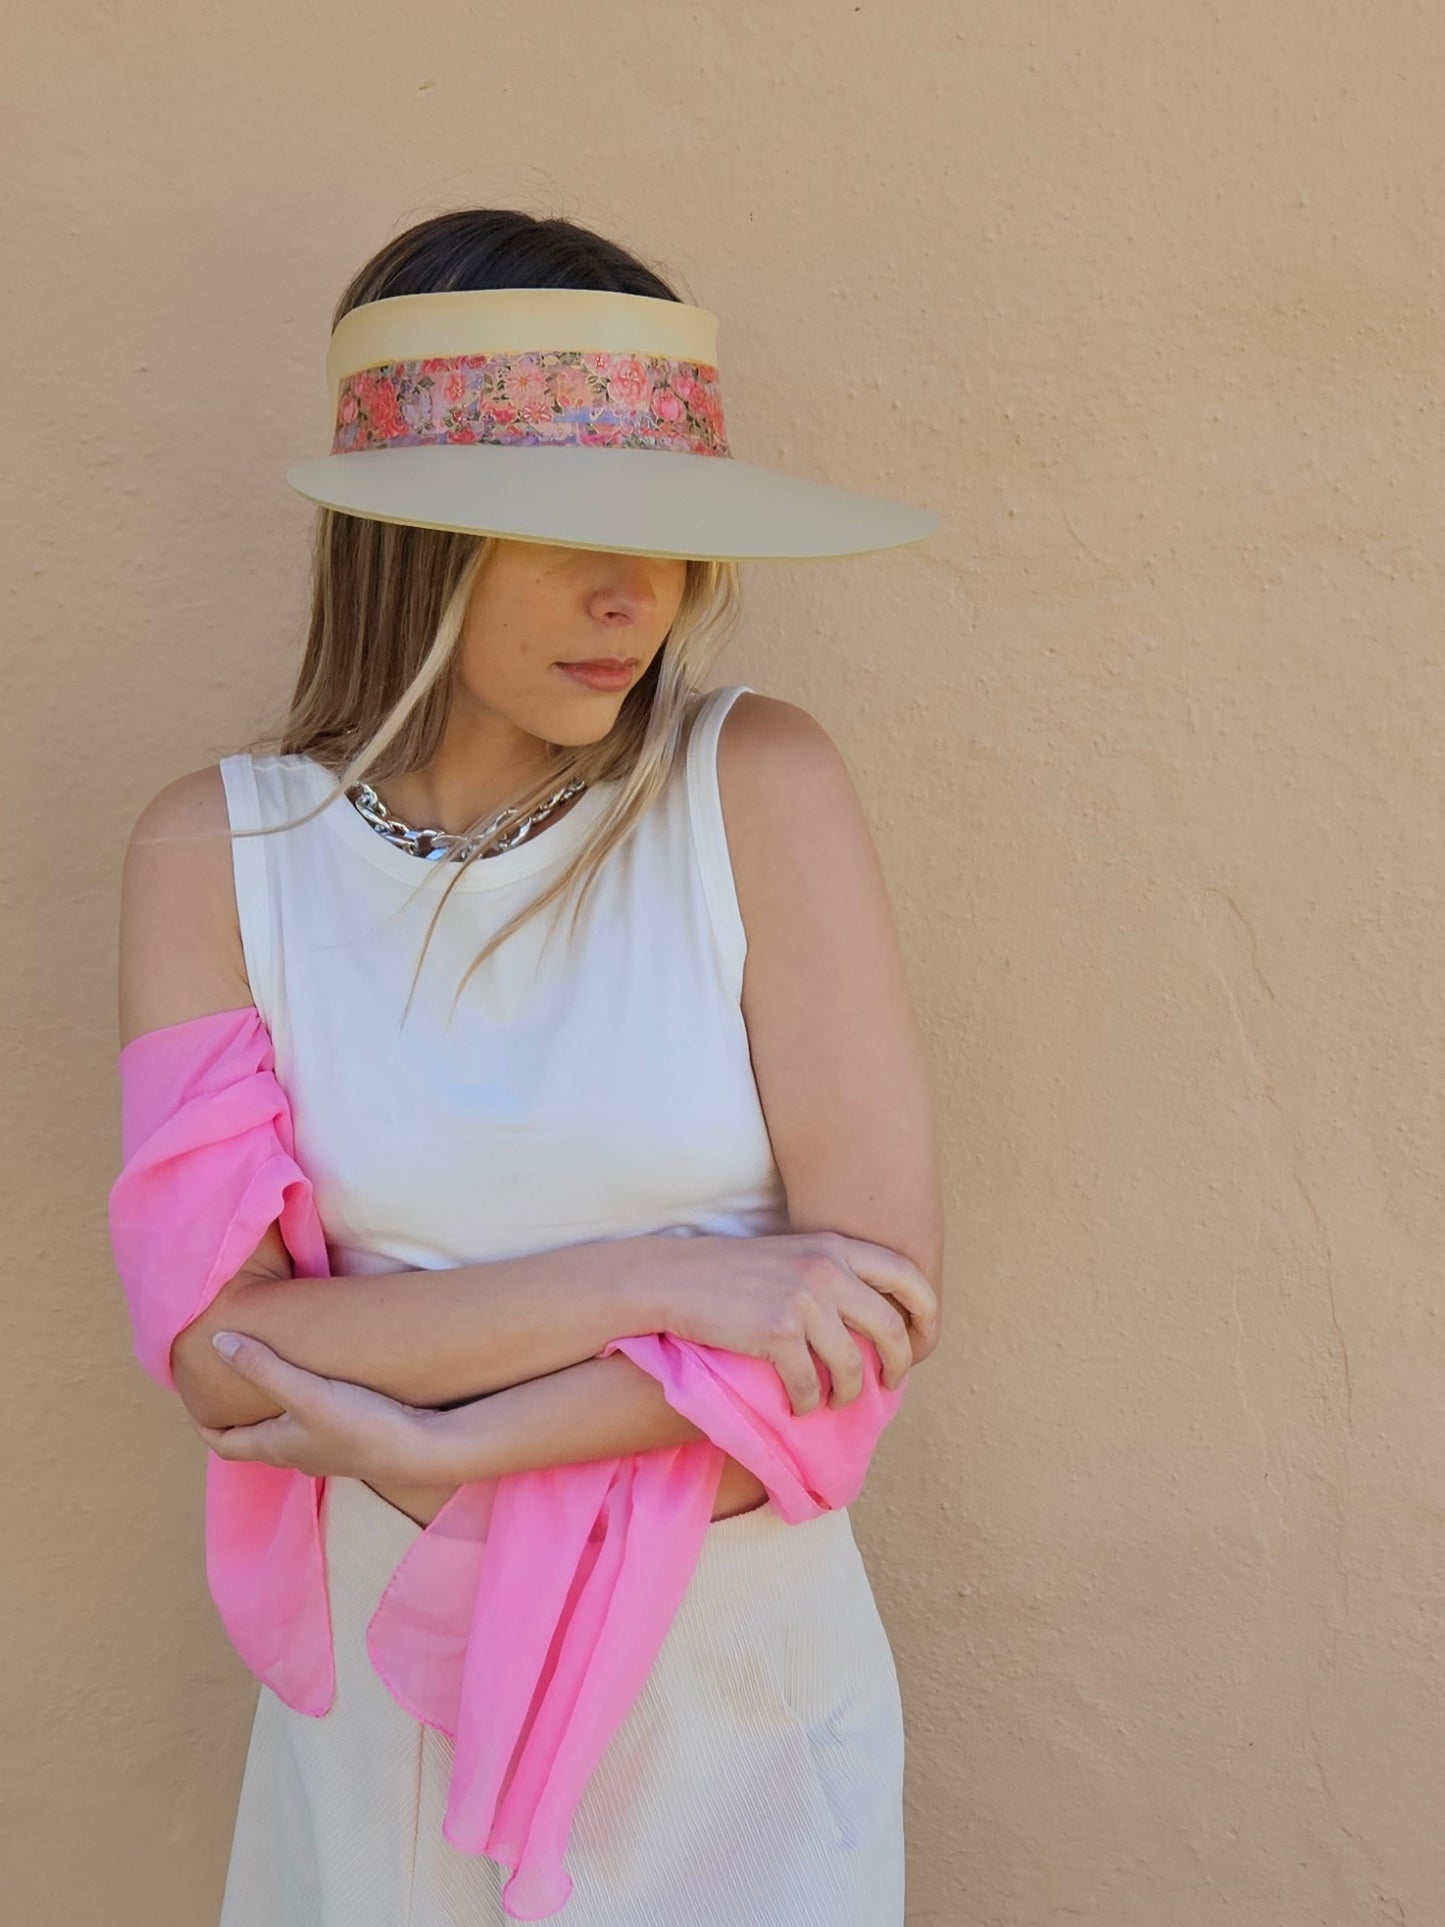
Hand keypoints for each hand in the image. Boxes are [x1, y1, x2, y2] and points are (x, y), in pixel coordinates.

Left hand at [191, 1330, 442, 1482]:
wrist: (420, 1448)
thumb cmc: (360, 1425)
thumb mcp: (306, 1392)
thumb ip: (262, 1367)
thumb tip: (218, 1342)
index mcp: (276, 1447)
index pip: (225, 1444)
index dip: (204, 1425)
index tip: (195, 1401)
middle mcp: (296, 1454)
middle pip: (254, 1438)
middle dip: (238, 1413)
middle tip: (230, 1381)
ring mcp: (325, 1450)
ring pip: (286, 1432)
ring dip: (273, 1409)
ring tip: (271, 1377)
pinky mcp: (351, 1440)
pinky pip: (314, 1425)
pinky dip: (303, 1407)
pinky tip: (319, 1385)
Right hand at [657, 1230, 940, 1416]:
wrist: (676, 1278)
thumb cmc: (735, 1273)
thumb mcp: (795, 1256)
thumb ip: (837, 1275)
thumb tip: (881, 1324)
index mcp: (837, 1246)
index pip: (910, 1276)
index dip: (927, 1316)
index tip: (922, 1344)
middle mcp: (827, 1269)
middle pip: (891, 1329)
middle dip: (898, 1365)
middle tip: (889, 1384)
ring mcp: (804, 1300)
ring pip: (853, 1366)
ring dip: (848, 1394)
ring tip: (835, 1401)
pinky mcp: (777, 1333)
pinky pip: (811, 1384)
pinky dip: (809, 1402)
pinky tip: (799, 1404)